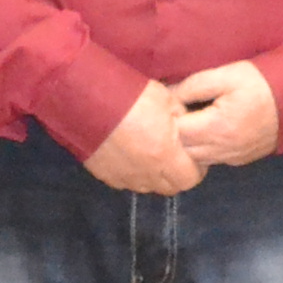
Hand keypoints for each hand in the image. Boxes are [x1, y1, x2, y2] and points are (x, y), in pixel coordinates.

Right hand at [81, 82, 206, 194]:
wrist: (86, 98)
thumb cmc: (130, 95)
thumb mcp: (166, 99)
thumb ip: (182, 118)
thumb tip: (188, 125)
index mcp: (164, 155)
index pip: (190, 179)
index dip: (196, 169)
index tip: (194, 155)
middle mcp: (145, 172)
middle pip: (171, 187)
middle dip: (177, 174)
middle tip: (176, 156)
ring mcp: (123, 176)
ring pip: (148, 187)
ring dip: (155, 175)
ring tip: (151, 154)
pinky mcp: (105, 174)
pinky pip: (126, 182)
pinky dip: (133, 173)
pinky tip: (130, 154)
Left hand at [170, 59, 282, 167]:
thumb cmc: (260, 83)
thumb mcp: (226, 75)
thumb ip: (194, 86)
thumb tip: (168, 95)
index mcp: (217, 127)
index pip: (177, 132)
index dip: (171, 117)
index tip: (175, 104)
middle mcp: (223, 149)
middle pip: (183, 150)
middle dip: (177, 133)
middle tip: (181, 113)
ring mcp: (232, 158)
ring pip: (196, 159)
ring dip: (189, 144)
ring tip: (193, 122)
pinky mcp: (239, 160)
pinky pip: (212, 160)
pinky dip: (204, 150)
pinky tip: (209, 132)